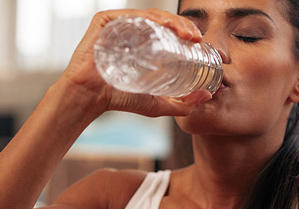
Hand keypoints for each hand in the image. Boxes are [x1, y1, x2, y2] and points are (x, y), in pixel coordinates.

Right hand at [60, 8, 210, 116]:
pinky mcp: (106, 21)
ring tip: (187, 35)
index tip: (201, 45)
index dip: (187, 34)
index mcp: (143, 43)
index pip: (169, 32)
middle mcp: (132, 30)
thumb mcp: (157, 104)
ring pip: (151, 16)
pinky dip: (150, 18)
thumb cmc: (120, 100)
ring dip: (172, 21)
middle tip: (197, 39)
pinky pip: (132, 14)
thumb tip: (207, 96)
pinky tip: (166, 26)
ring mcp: (119, 24)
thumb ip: (182, 104)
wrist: (91, 98)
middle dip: (184, 26)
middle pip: (162, 22)